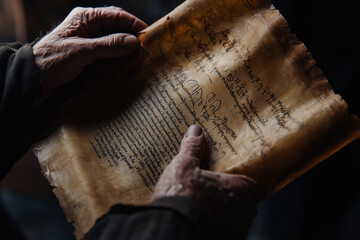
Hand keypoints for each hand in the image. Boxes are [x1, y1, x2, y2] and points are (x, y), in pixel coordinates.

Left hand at [32, 6, 146, 96]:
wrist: (35, 78)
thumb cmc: (54, 60)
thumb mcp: (83, 51)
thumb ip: (109, 45)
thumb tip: (134, 42)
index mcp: (85, 18)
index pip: (115, 15)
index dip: (133, 23)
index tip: (148, 34)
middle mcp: (89, 27)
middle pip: (116, 27)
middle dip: (131, 36)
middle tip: (145, 47)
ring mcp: (89, 41)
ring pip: (114, 41)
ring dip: (125, 48)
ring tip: (138, 57)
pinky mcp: (89, 55)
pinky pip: (108, 53)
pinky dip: (117, 58)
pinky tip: (124, 64)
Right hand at [152, 125, 260, 237]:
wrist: (172, 230)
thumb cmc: (183, 197)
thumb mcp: (184, 166)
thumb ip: (192, 148)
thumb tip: (195, 131)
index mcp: (241, 189)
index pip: (253, 183)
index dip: (240, 179)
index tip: (229, 176)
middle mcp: (244, 212)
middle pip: (242, 200)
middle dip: (228, 194)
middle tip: (211, 188)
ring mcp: (235, 230)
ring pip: (232, 216)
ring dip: (221, 210)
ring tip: (202, 204)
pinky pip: (222, 229)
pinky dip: (213, 223)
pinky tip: (198, 217)